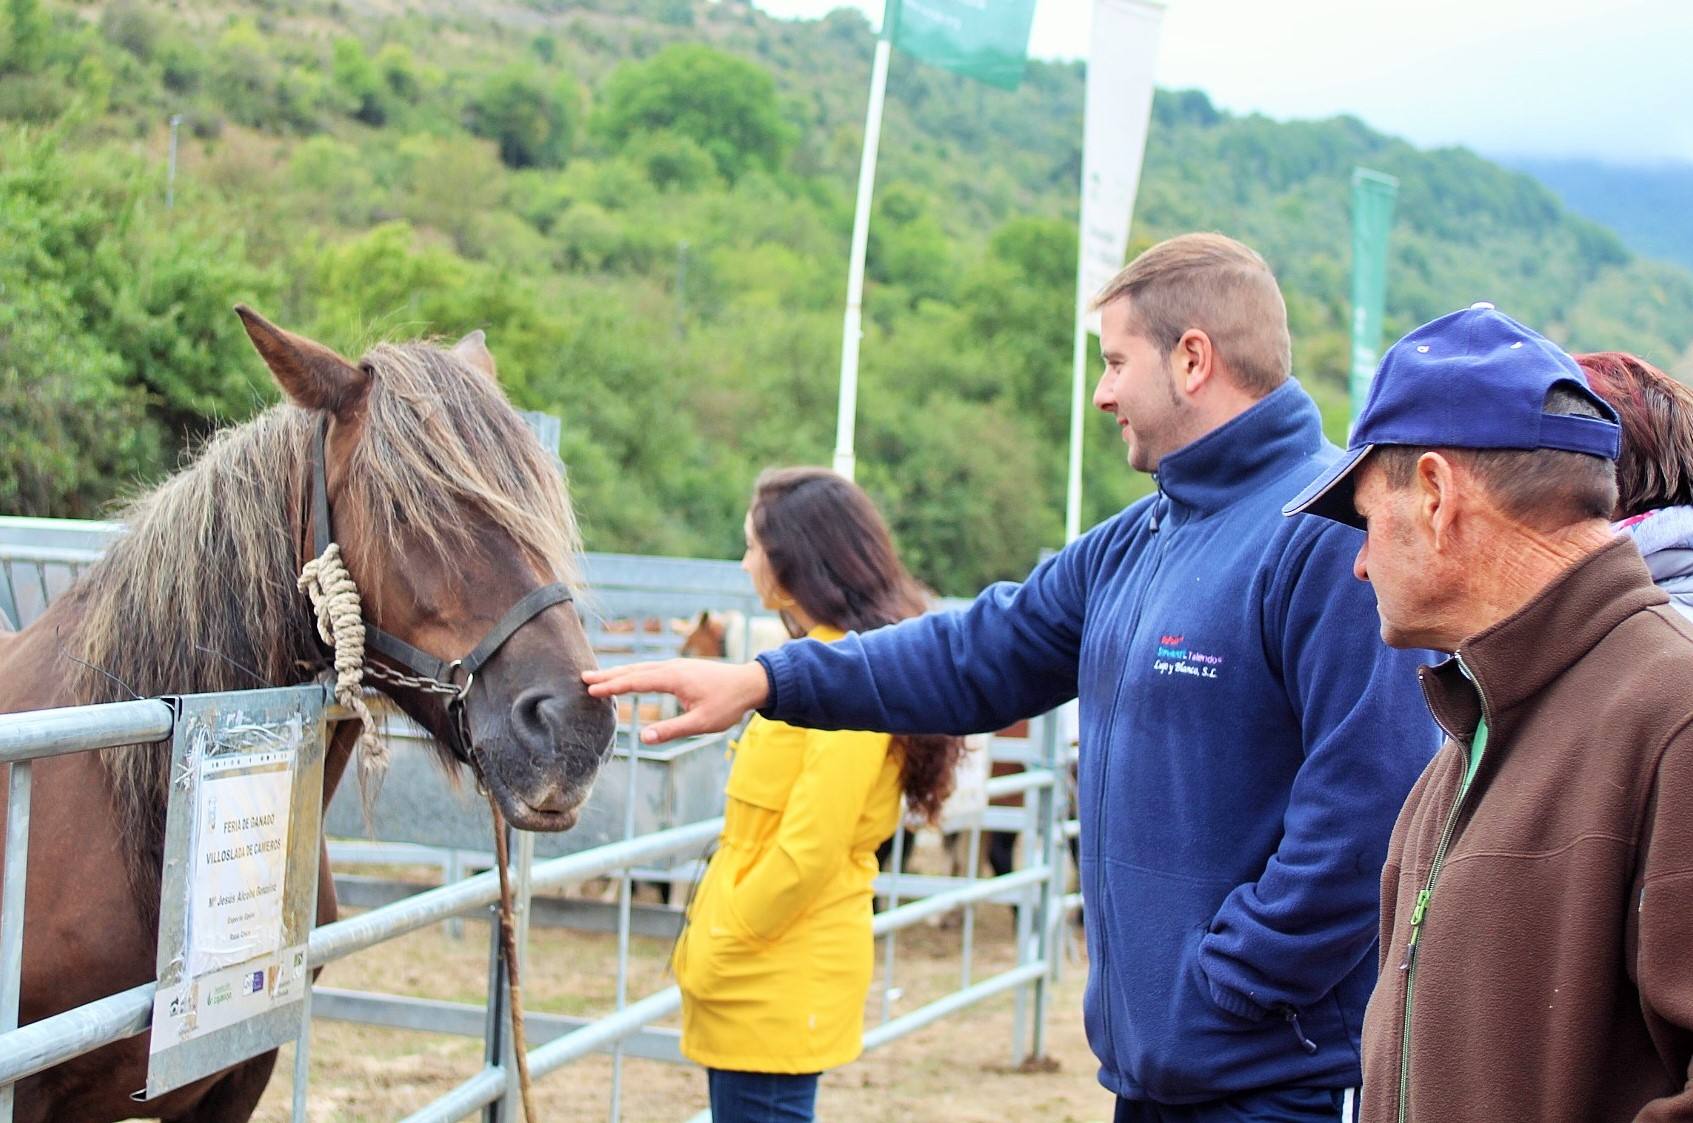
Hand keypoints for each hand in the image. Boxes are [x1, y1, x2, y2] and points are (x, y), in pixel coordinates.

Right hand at [582, 659, 770, 743]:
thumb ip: (672, 730)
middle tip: (583, 677)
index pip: (636, 681)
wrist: (750, 683)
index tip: (591, 690)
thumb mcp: (702, 723)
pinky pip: (650, 668)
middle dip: (608, 675)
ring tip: (598, 675)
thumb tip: (643, 738)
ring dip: (619, 671)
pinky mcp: (680, 669)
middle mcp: (671, 667)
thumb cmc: (728, 704)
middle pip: (634, 670)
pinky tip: (628, 675)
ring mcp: (676, 666)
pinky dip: (633, 671)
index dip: (612, 686)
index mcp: (674, 678)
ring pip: (641, 667)